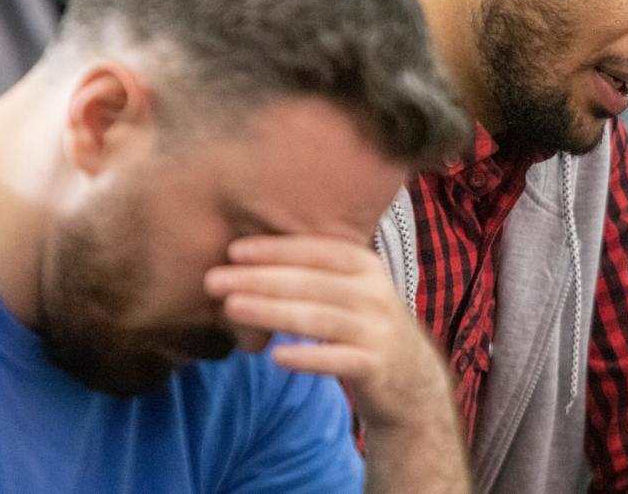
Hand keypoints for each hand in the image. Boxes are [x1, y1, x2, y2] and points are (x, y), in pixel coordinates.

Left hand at [204, 235, 456, 430]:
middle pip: (310, 282)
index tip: (233, 250)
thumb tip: (245, 261)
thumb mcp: (350, 291)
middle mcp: (374, 292)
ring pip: (320, 318)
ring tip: (232, 308)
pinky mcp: (377, 366)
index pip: (316, 250)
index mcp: (364, 266)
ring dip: (272, 312)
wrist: (412, 378)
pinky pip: (338, 360)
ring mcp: (378, 329)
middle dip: (260, 279)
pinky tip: (275, 356)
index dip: (275, 249)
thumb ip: (313, 276)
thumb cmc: (362, 326)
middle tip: (214, 280)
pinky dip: (307, 357)